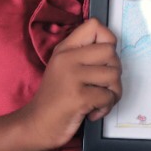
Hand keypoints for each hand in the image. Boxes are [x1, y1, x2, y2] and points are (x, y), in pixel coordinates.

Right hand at [20, 18, 120, 150]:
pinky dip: (105, 108)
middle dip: (114, 72)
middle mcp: (67, 58)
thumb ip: (84, 54)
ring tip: (98, 101)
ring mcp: (72, 77)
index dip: (108, 41)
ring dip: (113, 93)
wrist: (36, 125)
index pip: (95, 25)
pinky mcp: (78, 97)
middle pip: (111, 52)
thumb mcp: (64, 67)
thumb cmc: (56, 98)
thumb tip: (112, 46)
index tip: (102, 60)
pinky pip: (108, 96)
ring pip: (114, 75)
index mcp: (65, 49)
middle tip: (102, 86)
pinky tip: (92, 112)